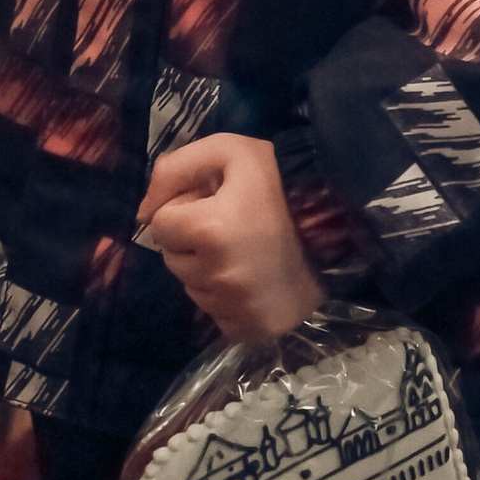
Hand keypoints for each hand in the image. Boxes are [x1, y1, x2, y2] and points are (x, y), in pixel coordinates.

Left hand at [137, 134, 321, 344]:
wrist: (336, 220)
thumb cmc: (279, 180)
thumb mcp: (228, 150)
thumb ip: (175, 168)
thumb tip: (142, 212)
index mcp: (208, 229)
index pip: (160, 224)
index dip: (183, 208)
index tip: (212, 202)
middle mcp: (217, 275)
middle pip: (173, 259)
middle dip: (191, 240)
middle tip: (228, 225)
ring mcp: (234, 307)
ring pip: (193, 288)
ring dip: (207, 270)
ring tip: (244, 250)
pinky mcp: (250, 329)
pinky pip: (216, 316)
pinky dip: (226, 300)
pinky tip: (252, 278)